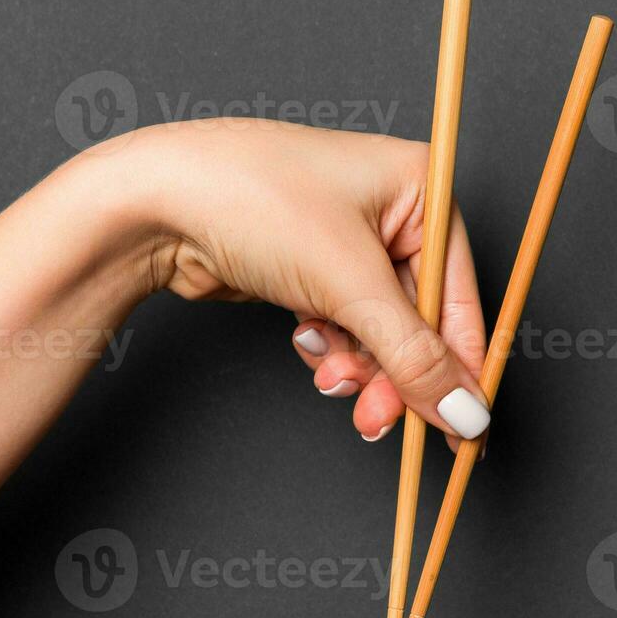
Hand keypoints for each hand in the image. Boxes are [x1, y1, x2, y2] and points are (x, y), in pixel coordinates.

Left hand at [123, 118, 490, 443]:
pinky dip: (330, 347)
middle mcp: (395, 210)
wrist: (150, 202)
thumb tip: (467, 411)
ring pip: (382, 331)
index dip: (462, 368)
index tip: (464, 429)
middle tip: (377, 418)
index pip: (461, 297)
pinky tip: (304, 340)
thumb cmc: (252, 202)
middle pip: (421, 321)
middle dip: (395, 374)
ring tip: (329, 378)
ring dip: (358, 367)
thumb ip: (416, 357)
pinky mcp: (316, 268)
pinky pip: (347, 327)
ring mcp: (353, 240)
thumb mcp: (350, 284)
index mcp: (423, 188)